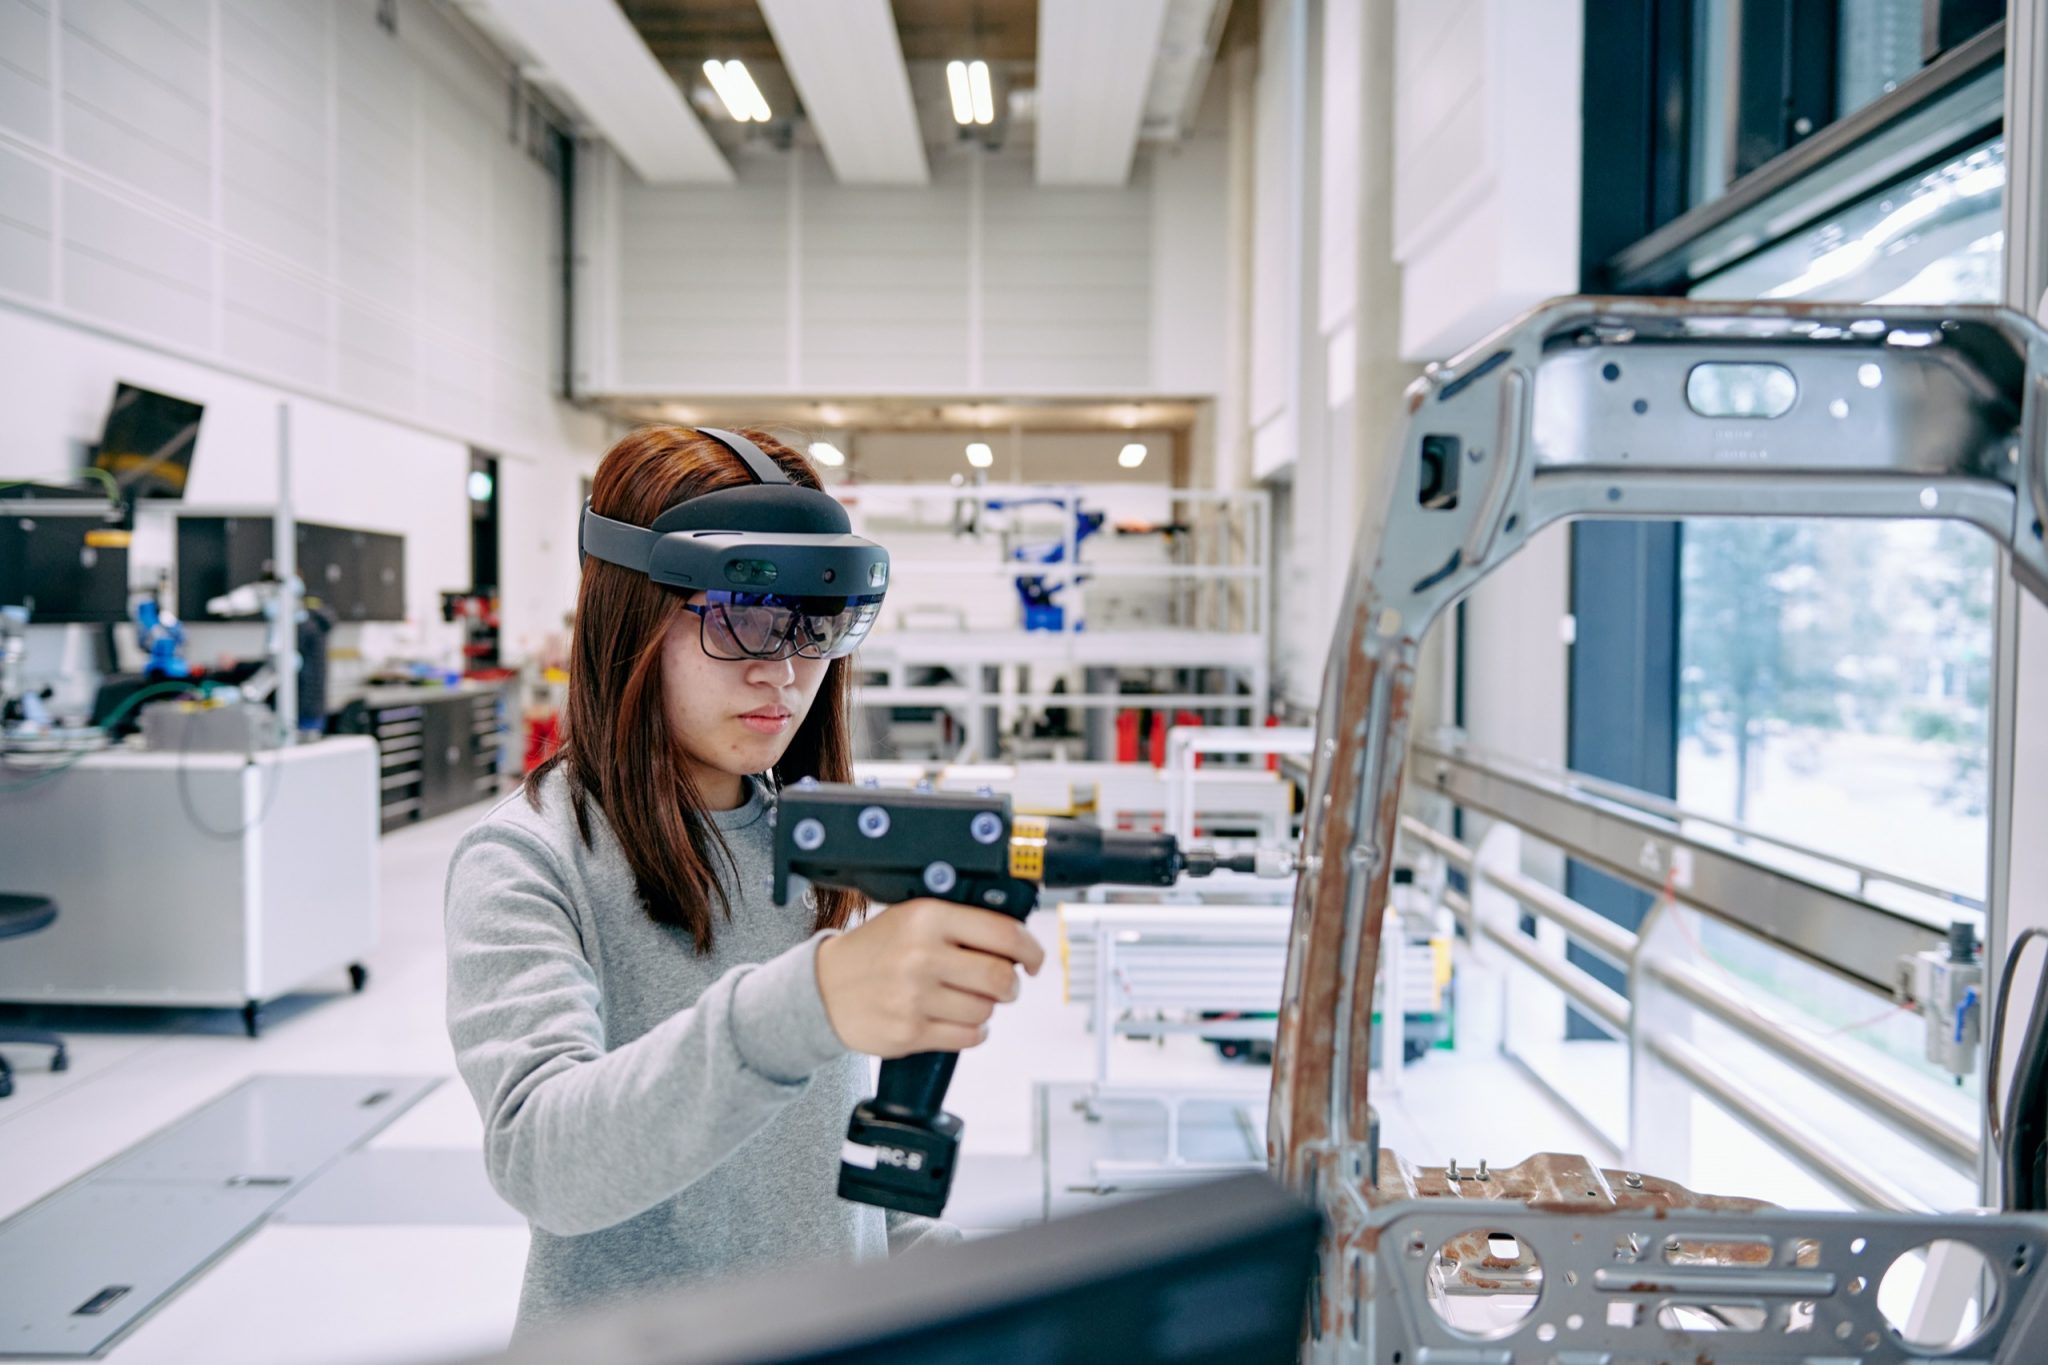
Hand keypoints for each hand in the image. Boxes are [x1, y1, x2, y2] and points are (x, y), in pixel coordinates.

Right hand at [814, 898, 1045, 1057]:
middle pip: (1000, 977)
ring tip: (965, 999)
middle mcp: (922, 956)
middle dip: (1011, 984)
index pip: (1002, 933)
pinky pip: (967, 1037)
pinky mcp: (909, 1033)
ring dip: (986, 1008)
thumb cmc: (874, 951)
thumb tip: (1016, 942)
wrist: (822, 989)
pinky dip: (972, 1031)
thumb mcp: (910, 917)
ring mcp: (914, 997)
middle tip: (1004, 984)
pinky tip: (956, 1020)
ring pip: (986, 1010)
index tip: (1034, 959)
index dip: (1030, 949)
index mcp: (927, 918)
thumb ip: (959, 923)